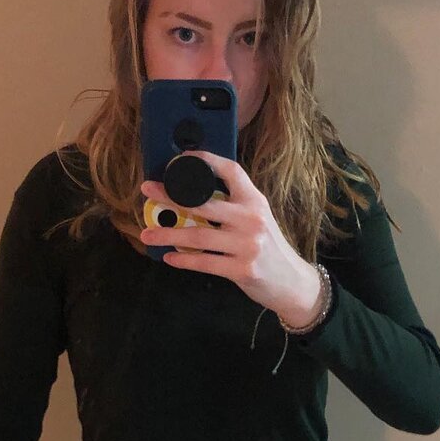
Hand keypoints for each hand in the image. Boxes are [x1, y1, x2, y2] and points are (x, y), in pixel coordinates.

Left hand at [140, 151, 322, 325]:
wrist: (292, 282)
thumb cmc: (269, 249)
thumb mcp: (258, 220)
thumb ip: (234, 208)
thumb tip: (193, 199)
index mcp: (255, 201)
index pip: (231, 171)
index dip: (206, 161)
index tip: (182, 158)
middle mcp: (251, 219)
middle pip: (203, 204)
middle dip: (171, 196)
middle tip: (147, 191)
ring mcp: (247, 245)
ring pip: (198, 236)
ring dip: (168, 235)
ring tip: (147, 234)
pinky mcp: (242, 269)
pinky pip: (204, 262)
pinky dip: (184, 260)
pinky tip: (169, 257)